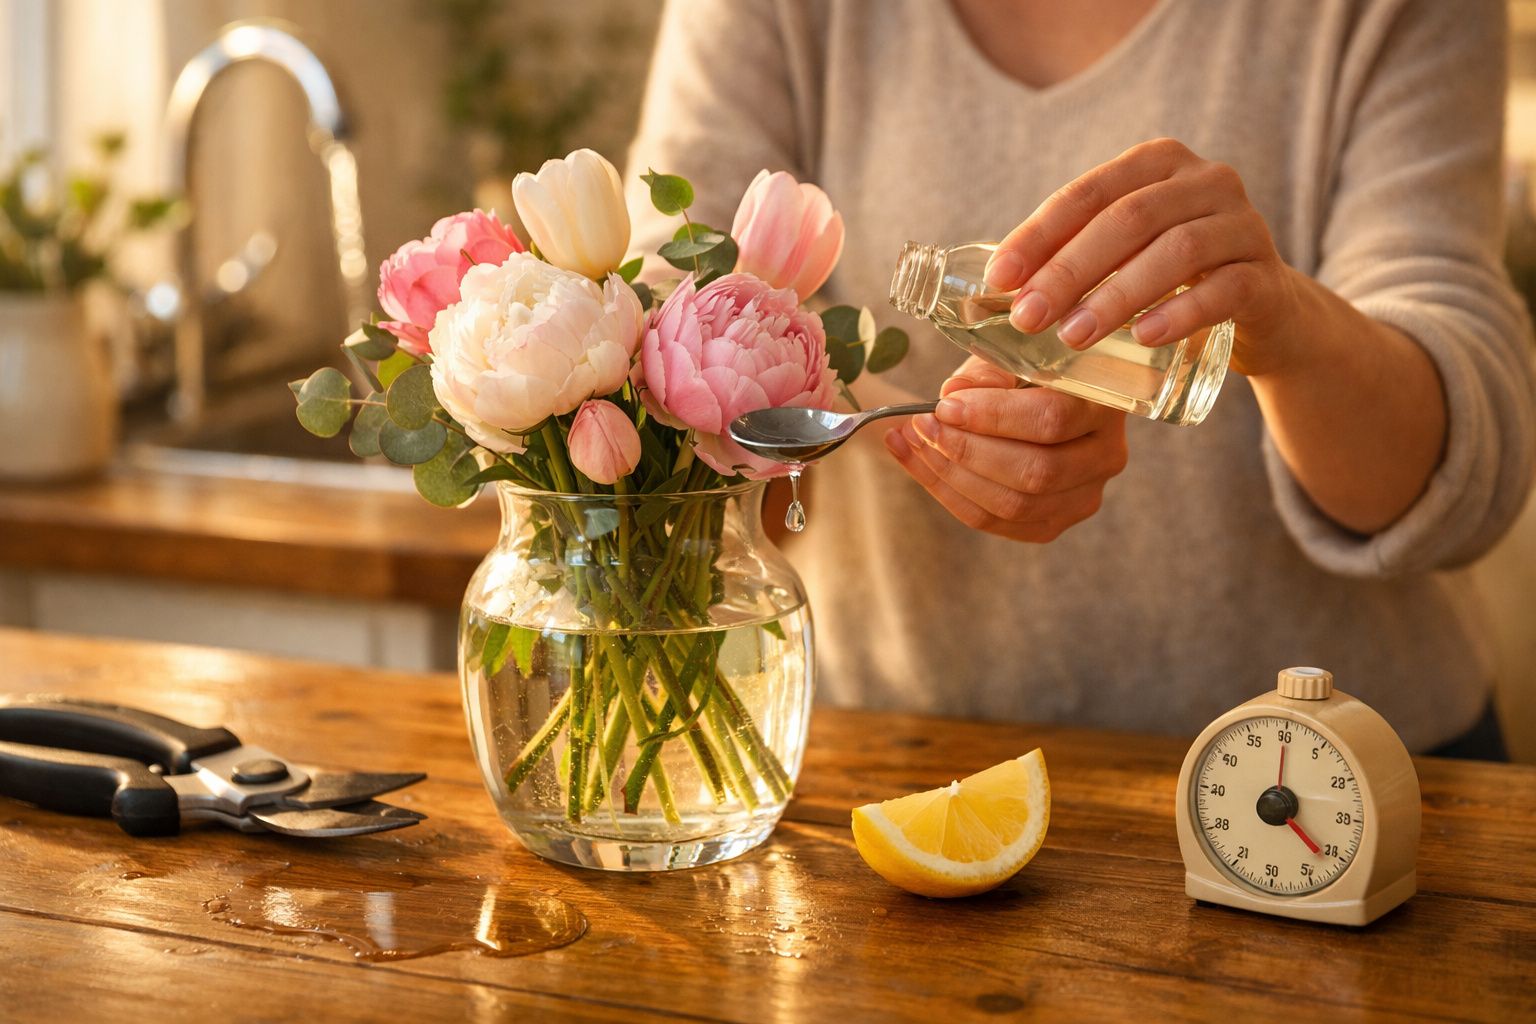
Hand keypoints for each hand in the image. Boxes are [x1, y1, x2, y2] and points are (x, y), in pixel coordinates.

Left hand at [884, 356, 1127, 542]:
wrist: (1035, 398)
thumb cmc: (1025, 368)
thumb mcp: (1012, 352)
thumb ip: (988, 370)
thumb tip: (954, 395)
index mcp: (1103, 404)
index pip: (1051, 419)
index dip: (993, 417)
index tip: (944, 405)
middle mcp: (1105, 456)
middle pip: (1035, 472)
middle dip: (967, 451)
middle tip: (922, 424)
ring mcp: (1082, 497)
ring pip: (1013, 505)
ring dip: (950, 475)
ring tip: (911, 440)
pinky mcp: (1051, 523)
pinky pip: (993, 522)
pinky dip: (946, 493)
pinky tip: (915, 461)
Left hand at [982, 137, 1302, 376]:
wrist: (1265, 314)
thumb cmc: (1172, 280)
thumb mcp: (1122, 256)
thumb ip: (1072, 255)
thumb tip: (992, 288)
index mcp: (1158, 163)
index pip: (1087, 193)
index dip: (1039, 235)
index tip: (998, 279)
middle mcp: (1206, 180)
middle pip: (1128, 219)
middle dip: (1069, 270)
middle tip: (1027, 317)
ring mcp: (1244, 225)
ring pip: (1176, 251)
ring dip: (1116, 295)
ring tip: (1072, 336)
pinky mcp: (1268, 277)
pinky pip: (1225, 289)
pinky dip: (1181, 313)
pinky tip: (1144, 338)